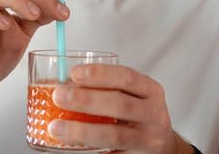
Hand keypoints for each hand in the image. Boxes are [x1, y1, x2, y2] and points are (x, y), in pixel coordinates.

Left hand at [48, 65, 192, 153]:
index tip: (73, 73)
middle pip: (120, 105)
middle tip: (58, 96)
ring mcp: (148, 140)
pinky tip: (71, 146)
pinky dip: (91, 151)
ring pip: (115, 135)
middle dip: (86, 100)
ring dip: (82, 131)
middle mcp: (154, 115)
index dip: (100, 74)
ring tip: (56, 127)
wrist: (161, 145)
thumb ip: (108, 89)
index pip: (127, 78)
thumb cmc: (138, 115)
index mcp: (151, 91)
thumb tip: (64, 85)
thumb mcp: (133, 96)